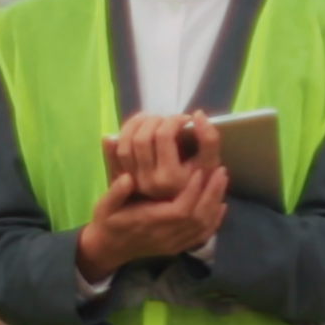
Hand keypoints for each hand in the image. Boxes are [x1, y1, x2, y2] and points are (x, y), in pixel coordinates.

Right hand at [77, 164, 227, 281]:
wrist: (108, 249)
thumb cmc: (107, 222)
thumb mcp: (104, 205)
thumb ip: (116, 192)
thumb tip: (127, 177)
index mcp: (149, 223)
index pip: (180, 211)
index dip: (192, 191)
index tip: (199, 171)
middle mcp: (165, 236)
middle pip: (198, 218)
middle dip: (211, 193)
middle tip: (220, 170)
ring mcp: (173, 244)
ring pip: (203, 226)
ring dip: (215, 203)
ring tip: (222, 180)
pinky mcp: (178, 247)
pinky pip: (202, 236)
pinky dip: (215, 221)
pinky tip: (221, 205)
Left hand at [102, 109, 220, 200]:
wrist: (177, 210)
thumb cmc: (197, 184)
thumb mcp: (209, 165)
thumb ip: (209, 139)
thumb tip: (198, 114)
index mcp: (169, 177)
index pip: (164, 135)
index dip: (174, 120)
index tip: (185, 119)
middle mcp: (147, 180)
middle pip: (142, 137)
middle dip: (154, 120)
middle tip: (167, 119)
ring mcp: (132, 180)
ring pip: (125, 143)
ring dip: (136, 124)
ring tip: (151, 119)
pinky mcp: (122, 180)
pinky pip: (114, 153)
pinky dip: (120, 136)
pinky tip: (134, 128)